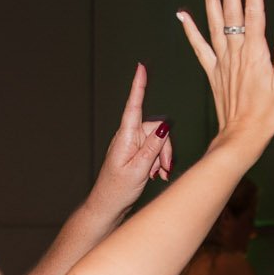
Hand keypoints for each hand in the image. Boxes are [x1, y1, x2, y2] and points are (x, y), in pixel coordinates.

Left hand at [89, 63, 171, 210]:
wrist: (107, 206)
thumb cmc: (118, 190)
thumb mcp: (140, 168)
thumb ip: (154, 146)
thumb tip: (166, 125)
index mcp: (125, 137)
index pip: (134, 106)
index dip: (138, 86)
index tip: (140, 68)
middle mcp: (128, 136)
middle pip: (157, 129)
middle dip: (165, 147)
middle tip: (163, 170)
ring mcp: (132, 144)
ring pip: (159, 140)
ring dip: (163, 157)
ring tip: (158, 175)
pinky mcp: (136, 152)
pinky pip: (154, 149)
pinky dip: (159, 161)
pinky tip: (158, 175)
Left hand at [176, 0, 273, 160]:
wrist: (243, 136)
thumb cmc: (268, 113)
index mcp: (256, 51)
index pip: (255, 10)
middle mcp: (236, 51)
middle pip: (232, 9)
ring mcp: (221, 60)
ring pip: (214, 21)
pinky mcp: (213, 72)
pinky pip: (199, 46)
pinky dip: (190, 29)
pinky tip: (183, 14)